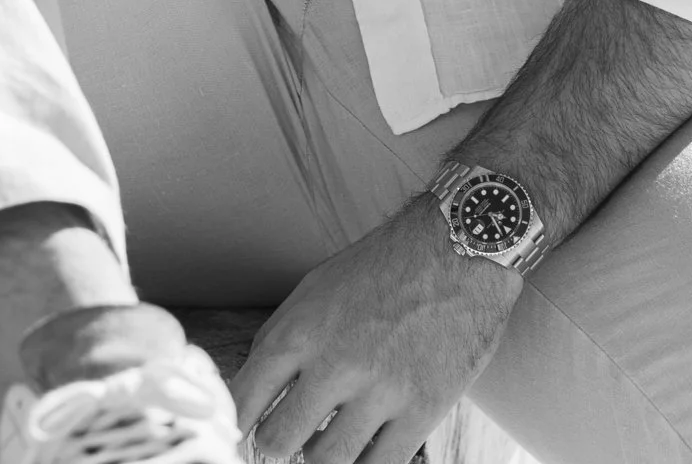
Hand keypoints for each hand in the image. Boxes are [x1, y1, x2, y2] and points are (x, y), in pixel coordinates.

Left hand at [230, 198, 517, 463]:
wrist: (456, 249)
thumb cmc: (381, 267)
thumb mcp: (314, 289)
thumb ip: (281, 340)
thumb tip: (252, 394)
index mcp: (299, 331)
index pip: (243, 400)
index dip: (235, 427)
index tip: (240, 435)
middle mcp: (335, 364)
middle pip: (278, 442)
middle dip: (275, 447)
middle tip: (284, 442)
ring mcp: (381, 390)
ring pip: (327, 462)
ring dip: (318, 458)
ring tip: (323, 444)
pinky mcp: (423, 409)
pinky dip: (364, 463)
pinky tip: (362, 448)